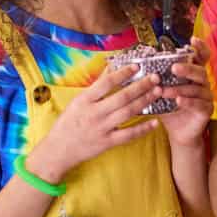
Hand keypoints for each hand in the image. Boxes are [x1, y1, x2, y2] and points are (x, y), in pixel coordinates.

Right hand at [25, 64, 161, 182]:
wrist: (59, 149)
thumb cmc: (68, 123)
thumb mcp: (77, 102)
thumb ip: (94, 88)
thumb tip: (110, 70)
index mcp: (85, 100)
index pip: (106, 83)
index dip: (122, 73)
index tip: (136, 66)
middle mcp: (94, 113)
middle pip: (121, 97)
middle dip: (141, 86)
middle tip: (155, 78)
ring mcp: (102, 128)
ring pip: (127, 113)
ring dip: (144, 102)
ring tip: (157, 92)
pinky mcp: (107, 143)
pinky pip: (128, 135)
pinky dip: (142, 128)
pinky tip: (155, 122)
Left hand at [159, 37, 213, 146]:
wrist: (177, 131)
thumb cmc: (167, 106)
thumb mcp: (159, 89)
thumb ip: (151, 77)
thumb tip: (129, 65)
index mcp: (193, 73)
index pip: (201, 56)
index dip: (199, 47)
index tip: (192, 39)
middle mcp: (202, 82)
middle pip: (199, 71)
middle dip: (186, 68)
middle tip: (173, 68)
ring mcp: (206, 96)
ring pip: (196, 88)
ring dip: (179, 88)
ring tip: (164, 91)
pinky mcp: (206, 110)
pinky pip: (198, 103)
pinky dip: (187, 101)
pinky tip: (177, 101)